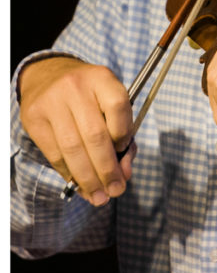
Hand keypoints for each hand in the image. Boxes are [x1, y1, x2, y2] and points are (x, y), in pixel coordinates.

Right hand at [18, 56, 134, 205]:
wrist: (49, 75)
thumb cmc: (89, 93)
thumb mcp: (110, 99)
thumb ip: (123, 132)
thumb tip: (125, 171)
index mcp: (102, 78)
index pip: (118, 106)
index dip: (124, 134)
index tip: (125, 152)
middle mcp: (76, 87)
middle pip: (95, 135)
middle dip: (107, 168)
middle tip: (116, 190)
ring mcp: (53, 103)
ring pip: (73, 148)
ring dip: (88, 178)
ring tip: (99, 196)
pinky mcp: (34, 119)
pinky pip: (54, 153)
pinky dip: (69, 172)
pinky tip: (79, 183)